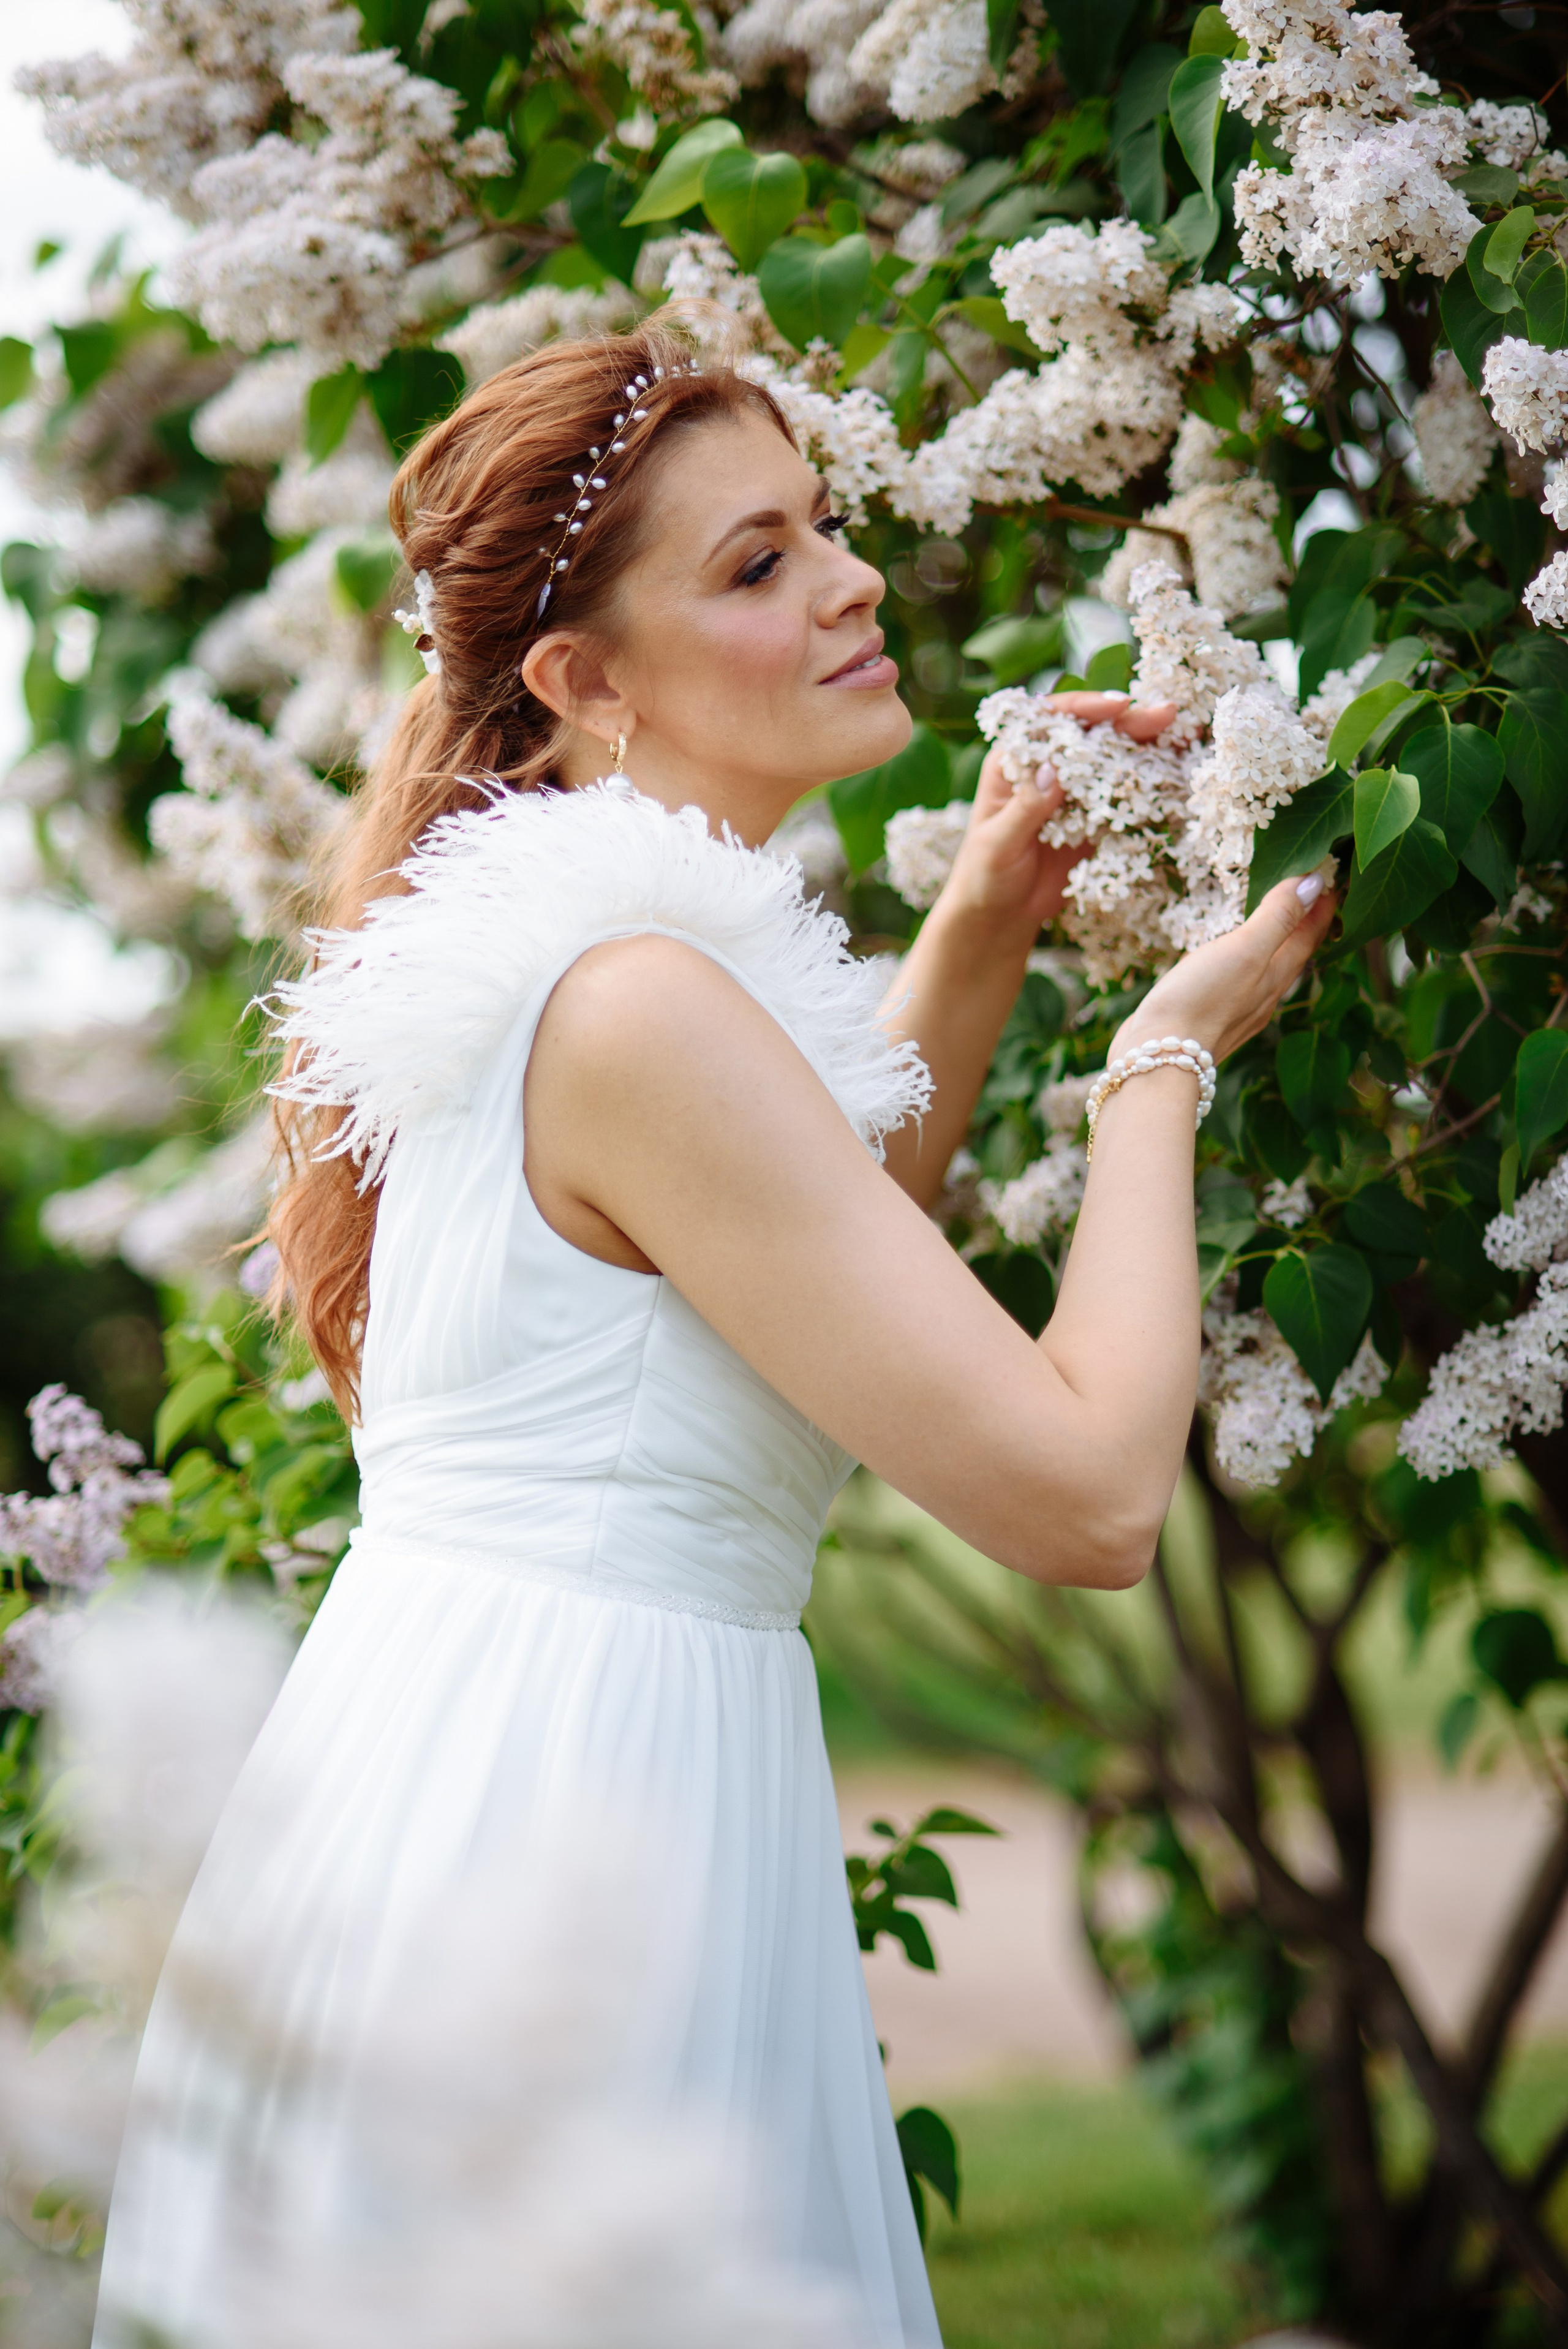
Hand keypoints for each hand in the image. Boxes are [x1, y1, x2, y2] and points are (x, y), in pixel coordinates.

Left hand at [931, 691, 1178, 965]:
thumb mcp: (998, 844)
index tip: (1118, 706)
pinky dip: (1149, 785)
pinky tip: (1176, 775)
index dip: (1084, 707)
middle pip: (1090, 734)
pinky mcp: (1094, 817)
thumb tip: (1054, 771)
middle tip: (1167, 714)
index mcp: (1014, 760)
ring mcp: (1073, 791)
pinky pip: (1124, 795)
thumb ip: (1025, 808)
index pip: (1048, 720)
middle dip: (1129, 723)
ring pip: (1113, 759)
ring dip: (1147, 747)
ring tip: (1183, 737)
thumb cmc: (984, 876)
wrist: (1000, 914)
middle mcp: (1047, 768)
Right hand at [1109, 871, 1337, 1068]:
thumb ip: (1278, 916)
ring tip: (1275, 922)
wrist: (1161, 1059)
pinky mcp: (1211, 1017)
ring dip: (1276, 944)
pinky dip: (1245, 962)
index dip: (1322, 906)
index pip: (1310, 935)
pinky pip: (1239, 982)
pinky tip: (1230, 961)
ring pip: (1268, 971)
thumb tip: (1314, 883)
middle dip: (1304, 923)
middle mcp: (1264, 995)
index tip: (1329, 878)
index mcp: (1277, 976)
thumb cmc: (1201, 1001)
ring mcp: (1238, 1009)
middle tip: (1309, 894)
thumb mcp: (1245, 950)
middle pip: (1294, 954)